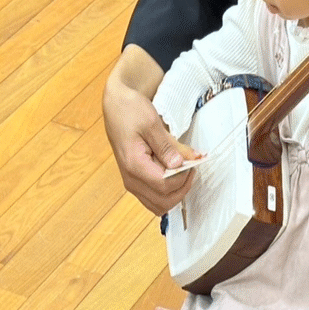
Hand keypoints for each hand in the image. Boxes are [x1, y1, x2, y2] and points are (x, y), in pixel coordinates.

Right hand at [103, 47, 195, 215]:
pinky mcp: (134, 179)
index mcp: (134, 165)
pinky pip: (153, 196)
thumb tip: (182, 164)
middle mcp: (130, 179)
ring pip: (158, 204)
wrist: (115, 105)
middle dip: (182, 188)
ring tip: (184, 170)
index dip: (183, 177)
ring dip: (175, 192)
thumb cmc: (130, 110)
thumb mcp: (151, 123)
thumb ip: (168, 146)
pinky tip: (174, 172)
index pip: (164, 186)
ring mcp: (131, 181)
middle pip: (163, 201)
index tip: (193, 162)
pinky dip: (167, 190)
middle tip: (192, 168)